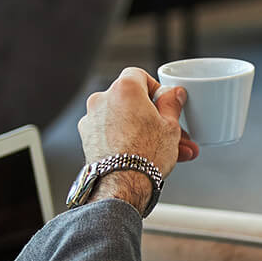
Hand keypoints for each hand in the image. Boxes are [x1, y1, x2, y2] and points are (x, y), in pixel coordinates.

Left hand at [79, 68, 198, 208]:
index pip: (139, 75)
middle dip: (154, 117)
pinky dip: (126, 140)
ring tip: (167, 151)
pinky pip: (112, 133)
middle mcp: (103, 99)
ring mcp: (92, 119)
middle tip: (173, 132)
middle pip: (132, 101)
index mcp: (124, 88)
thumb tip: (174, 93)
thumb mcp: (170, 126)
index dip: (154, 88)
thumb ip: (172, 104)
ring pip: (123, 120)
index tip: (165, 102)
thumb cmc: (145, 155)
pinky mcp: (87, 138)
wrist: (122, 185)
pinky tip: (144, 156)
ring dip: (143, 131)